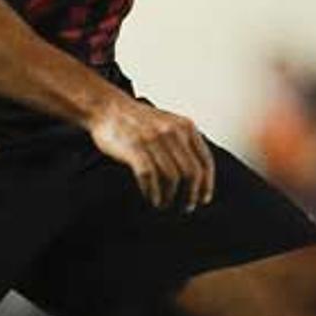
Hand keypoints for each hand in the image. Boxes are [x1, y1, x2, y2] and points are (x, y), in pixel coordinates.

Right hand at [86, 95, 215, 211]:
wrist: (108, 107)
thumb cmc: (138, 121)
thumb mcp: (169, 124)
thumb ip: (184, 144)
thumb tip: (196, 178)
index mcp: (186, 127)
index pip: (205, 161)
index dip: (207, 185)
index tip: (203, 199)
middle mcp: (172, 132)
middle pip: (192, 173)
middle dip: (190, 196)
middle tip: (184, 207)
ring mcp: (153, 139)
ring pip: (172, 178)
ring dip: (169, 198)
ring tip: (163, 205)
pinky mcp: (134, 148)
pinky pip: (149, 177)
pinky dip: (152, 193)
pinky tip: (151, 199)